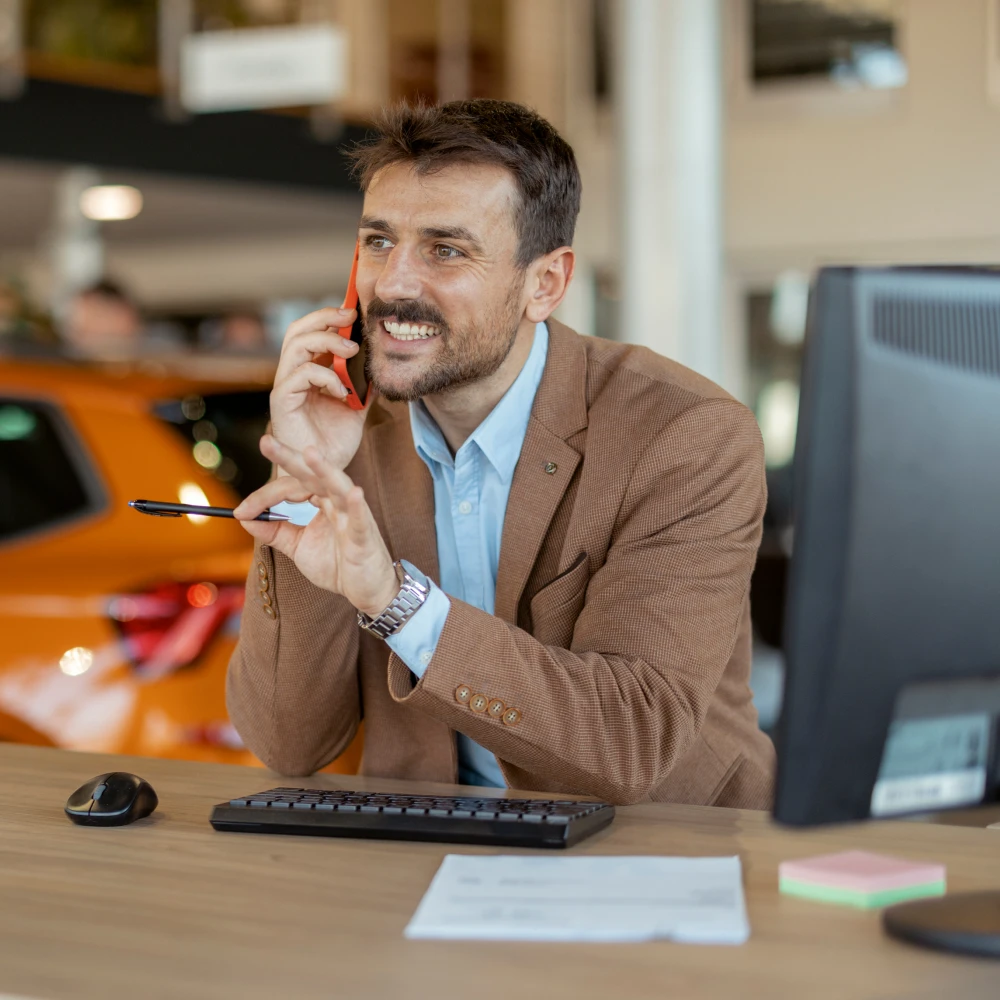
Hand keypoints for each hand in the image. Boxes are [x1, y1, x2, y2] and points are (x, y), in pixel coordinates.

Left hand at [234, 434, 399, 616]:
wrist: (366, 590)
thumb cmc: (337, 565)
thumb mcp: (297, 547)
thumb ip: (274, 531)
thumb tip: (244, 517)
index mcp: (322, 500)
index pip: (291, 486)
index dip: (264, 495)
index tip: (239, 511)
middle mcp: (337, 502)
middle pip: (312, 474)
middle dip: (290, 458)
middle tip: (266, 442)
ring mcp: (353, 516)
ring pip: (339, 486)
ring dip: (325, 470)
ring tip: (310, 453)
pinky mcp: (365, 535)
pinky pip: (360, 518)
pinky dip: (357, 505)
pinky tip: (354, 492)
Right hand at [270, 306, 372, 473]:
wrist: (325, 473)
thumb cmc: (335, 442)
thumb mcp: (357, 406)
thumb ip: (363, 384)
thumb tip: (380, 362)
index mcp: (308, 372)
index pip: (311, 332)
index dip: (329, 318)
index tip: (354, 311)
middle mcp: (292, 375)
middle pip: (297, 330)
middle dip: (324, 318)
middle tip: (350, 316)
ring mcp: (286, 387)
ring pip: (296, 345)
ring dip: (326, 341)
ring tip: (351, 350)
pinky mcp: (282, 401)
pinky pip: (300, 374)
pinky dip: (325, 376)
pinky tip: (342, 391)